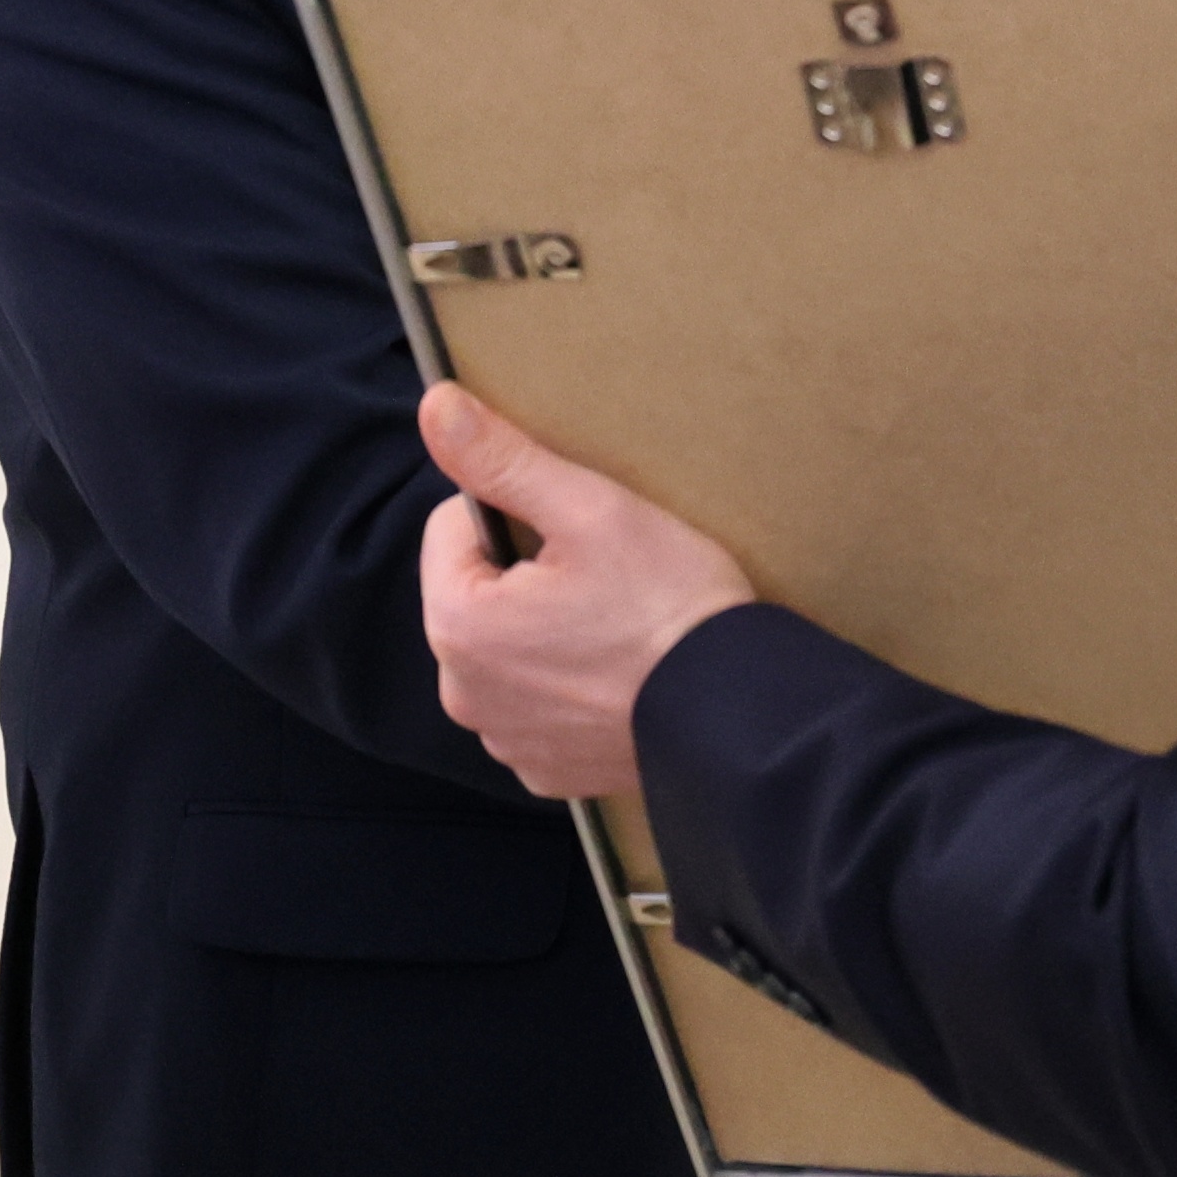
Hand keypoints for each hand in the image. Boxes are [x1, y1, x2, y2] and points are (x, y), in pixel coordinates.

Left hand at [415, 384, 755, 799]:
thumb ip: (503, 458)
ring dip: (542, 636)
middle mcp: (463, 693)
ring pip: (507, 653)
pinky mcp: (547, 771)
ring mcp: (506, 740)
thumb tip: (435, 405)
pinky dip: (569, 690)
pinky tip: (619, 677)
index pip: (452, 529)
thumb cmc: (667, 605)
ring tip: (616, 628)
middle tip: (603, 578)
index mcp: (458, 624)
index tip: (574, 530)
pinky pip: (538, 709)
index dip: (515, 512)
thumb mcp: (589, 510)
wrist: (740, 712)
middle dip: (525, 576)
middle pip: (477, 594)